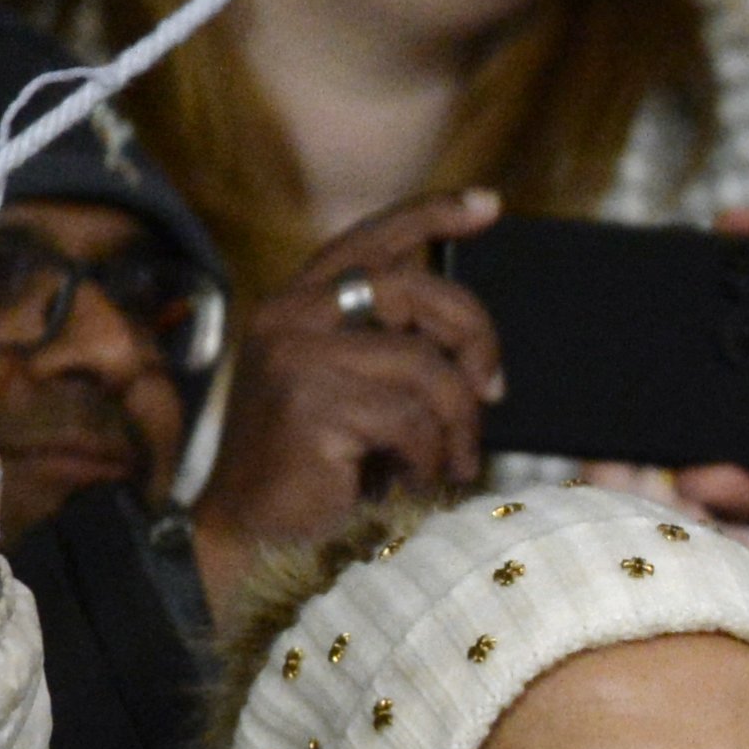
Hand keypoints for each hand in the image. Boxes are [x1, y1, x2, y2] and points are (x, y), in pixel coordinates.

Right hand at [190, 190, 505, 626]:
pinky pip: (411, 418)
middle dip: (475, 337)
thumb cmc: (318, 477)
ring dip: (457, 423)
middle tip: (495, 391)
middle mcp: (289, 315)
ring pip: (426, 366)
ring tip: (451, 463)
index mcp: (299, 305)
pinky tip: (416, 482)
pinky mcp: (310, 404)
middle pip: (416, 289)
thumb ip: (395, 354)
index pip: (371, 238)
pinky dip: (430, 457)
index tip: (492, 207)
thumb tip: (478, 352)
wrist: (252, 541)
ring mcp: (295, 356)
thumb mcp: (356, 397)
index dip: (434, 215)